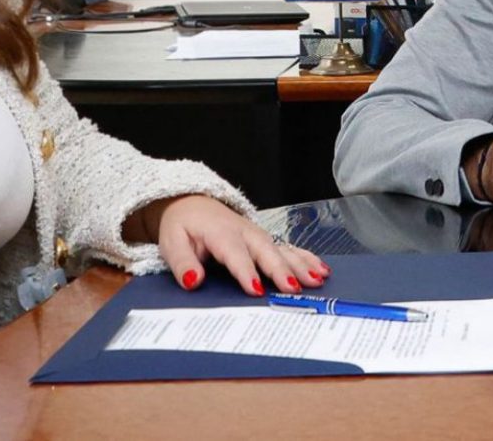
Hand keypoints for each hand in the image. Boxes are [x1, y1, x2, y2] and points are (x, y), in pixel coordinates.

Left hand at [131, 195, 329, 295]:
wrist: (191, 203)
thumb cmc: (183, 225)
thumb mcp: (172, 242)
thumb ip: (182, 262)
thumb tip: (193, 280)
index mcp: (221, 232)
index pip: (235, 254)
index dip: (246, 272)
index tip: (257, 290)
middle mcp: (244, 232)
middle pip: (265, 251)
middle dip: (281, 269)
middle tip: (294, 287)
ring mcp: (257, 234)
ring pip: (282, 249)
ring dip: (300, 264)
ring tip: (317, 279)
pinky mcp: (265, 239)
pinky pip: (288, 247)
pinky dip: (306, 257)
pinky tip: (321, 268)